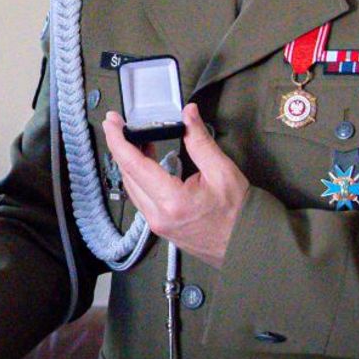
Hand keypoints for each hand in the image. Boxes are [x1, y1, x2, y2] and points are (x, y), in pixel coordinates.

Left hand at [104, 103, 249, 268]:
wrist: (248, 245)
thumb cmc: (239, 212)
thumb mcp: (222, 170)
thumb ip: (200, 140)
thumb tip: (188, 113)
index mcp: (172, 201)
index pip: (133, 165)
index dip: (118, 140)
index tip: (111, 121)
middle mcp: (158, 216)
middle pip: (127, 175)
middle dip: (120, 147)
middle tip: (119, 124)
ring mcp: (157, 225)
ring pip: (131, 188)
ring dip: (129, 162)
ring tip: (135, 139)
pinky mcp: (160, 227)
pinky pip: (140, 198)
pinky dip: (138, 177)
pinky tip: (146, 162)